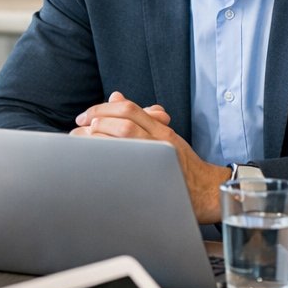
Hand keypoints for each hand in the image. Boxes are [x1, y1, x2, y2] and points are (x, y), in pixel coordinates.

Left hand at [72, 91, 230, 221]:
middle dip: (96, 122)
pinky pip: (131, 162)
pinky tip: (96, 162)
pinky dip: (110, 158)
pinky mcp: (159, 177)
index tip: (83, 118)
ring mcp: (161, 157)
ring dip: (100, 137)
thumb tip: (114, 96)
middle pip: (124, 121)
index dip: (101, 109)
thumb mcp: (163, 135)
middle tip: (79, 131)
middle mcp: (161, 139)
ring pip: (126, 136)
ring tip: (84, 144)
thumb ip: (139, 117)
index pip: (128, 108)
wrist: (208, 191)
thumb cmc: (183, 165)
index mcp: (160, 128)